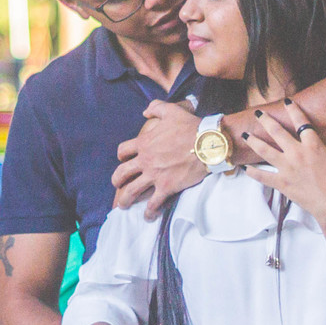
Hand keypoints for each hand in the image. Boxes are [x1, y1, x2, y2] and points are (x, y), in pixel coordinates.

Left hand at [112, 99, 202, 217]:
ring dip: (125, 200)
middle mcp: (145, 160)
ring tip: (124, 206)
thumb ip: (156, 108)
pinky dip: (149, 212)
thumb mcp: (172, 111)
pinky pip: (153, 203)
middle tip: (118, 185)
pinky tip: (148, 216)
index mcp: (144, 142)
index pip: (123, 151)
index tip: (124, 160)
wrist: (208, 144)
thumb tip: (145, 112)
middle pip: (121, 173)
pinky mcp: (166, 187)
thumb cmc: (191, 127)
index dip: (121, 156)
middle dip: (117, 181)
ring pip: (132, 191)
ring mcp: (154, 175)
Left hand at [243, 101, 325, 227]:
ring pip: (265, 151)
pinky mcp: (282, 183)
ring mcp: (287, 168)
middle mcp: (297, 153)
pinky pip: (263, 176)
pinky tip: (244, 168)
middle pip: (277, 132)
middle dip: (266, 121)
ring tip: (245, 135)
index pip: (301, 122)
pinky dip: (253, 172)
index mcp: (313, 145)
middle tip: (258, 114)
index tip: (286, 101)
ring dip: (254, 141)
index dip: (293, 110)